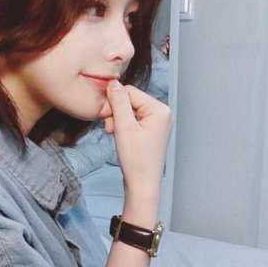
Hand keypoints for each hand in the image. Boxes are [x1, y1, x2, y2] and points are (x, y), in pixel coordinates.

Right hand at [97, 80, 172, 196]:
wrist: (142, 184)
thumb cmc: (136, 159)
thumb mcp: (123, 127)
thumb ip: (118, 102)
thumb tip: (113, 82)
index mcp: (159, 109)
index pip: (130, 92)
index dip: (114, 102)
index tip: (106, 118)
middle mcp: (161, 113)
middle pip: (130, 100)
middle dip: (116, 112)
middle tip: (110, 128)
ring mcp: (157, 122)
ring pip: (129, 110)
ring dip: (117, 119)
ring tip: (114, 133)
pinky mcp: (150, 130)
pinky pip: (132, 119)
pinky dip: (122, 125)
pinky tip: (118, 135)